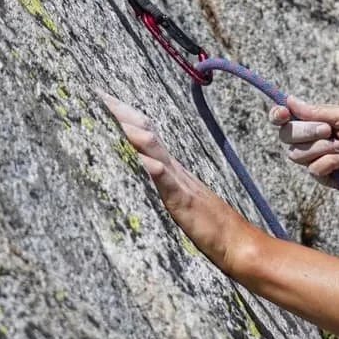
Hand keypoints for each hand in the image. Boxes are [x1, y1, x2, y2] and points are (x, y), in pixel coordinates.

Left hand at [101, 94, 258, 274]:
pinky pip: (169, 183)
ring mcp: (181, 183)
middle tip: (101, 96)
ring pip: (156, 152)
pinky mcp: (185, 202)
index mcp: (170, 168)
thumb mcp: (177, 199)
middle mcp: (174, 169)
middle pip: (146, 134)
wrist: (236, 242)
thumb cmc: (207, 225)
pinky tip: (147, 162)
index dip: (125, 116)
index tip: (103, 98)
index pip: (145, 134)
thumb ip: (162, 182)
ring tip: (117, 119)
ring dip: (136, 135)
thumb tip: (143, 168)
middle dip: (123, 115)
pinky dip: (158, 171)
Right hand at [268, 97, 338, 194]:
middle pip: (287, 136)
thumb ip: (316, 111)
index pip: (287, 119)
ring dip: (321, 149)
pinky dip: (329, 163)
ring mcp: (319, 158)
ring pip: (297, 154)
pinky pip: (313, 170)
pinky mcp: (325, 176)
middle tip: (328, 130)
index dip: (278, 115)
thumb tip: (289, 101)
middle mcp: (314, 139)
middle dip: (306, 132)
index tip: (282, 113)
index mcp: (318, 121)